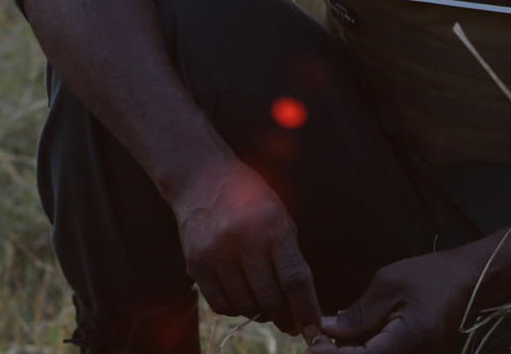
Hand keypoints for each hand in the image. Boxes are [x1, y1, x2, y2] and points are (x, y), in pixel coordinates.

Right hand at [168, 157, 321, 339]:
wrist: (203, 180)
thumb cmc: (251, 199)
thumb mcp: (279, 217)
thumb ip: (289, 255)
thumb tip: (301, 299)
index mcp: (272, 228)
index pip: (295, 279)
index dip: (307, 309)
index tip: (313, 330)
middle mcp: (243, 242)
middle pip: (270, 298)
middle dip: (285, 318)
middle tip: (293, 324)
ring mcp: (216, 255)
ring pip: (245, 306)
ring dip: (261, 314)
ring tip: (268, 309)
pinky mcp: (196, 265)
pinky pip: (220, 305)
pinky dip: (236, 310)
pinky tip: (243, 300)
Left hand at [311, 249, 479, 353]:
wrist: (471, 281)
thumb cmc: (433, 275)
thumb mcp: (390, 284)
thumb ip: (359, 313)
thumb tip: (329, 331)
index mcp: (410, 338)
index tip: (312, 346)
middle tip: (317, 340)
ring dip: (350, 352)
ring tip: (331, 336)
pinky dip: (365, 349)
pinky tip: (351, 337)